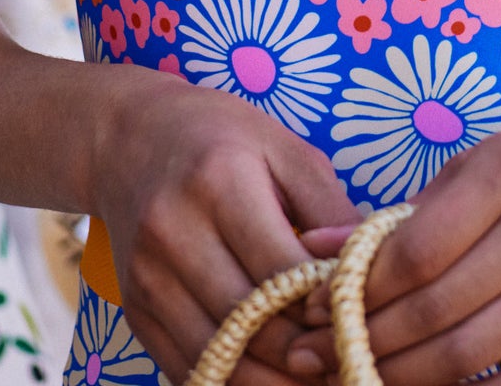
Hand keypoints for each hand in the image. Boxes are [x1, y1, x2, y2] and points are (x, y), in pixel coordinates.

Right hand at [90, 67, 356, 385]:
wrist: (130, 139)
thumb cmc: (224, 139)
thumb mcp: (286, 149)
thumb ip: (329, 211)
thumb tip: (371, 271)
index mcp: (220, 182)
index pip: (283, 273)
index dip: (328, 309)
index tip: (363, 321)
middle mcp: (173, 233)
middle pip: (250, 325)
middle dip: (306, 355)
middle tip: (350, 362)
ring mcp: (147, 278)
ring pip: (219, 358)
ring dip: (273, 382)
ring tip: (318, 378)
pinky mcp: (133, 311)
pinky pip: (188, 367)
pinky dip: (234, 382)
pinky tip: (272, 377)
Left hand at [293, 102, 500, 385]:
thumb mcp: (489, 157)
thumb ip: (408, 209)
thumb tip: (315, 246)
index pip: (416, 251)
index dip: (358, 289)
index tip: (321, 304)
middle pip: (437, 308)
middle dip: (368, 339)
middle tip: (328, 351)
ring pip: (471, 354)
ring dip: (405, 374)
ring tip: (367, 371)